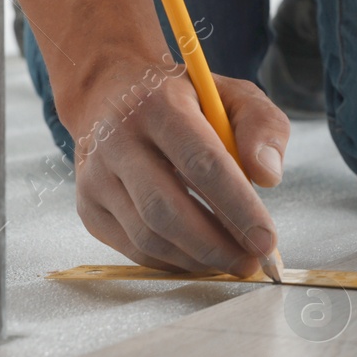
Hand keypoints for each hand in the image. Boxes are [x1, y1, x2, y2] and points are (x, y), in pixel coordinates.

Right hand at [62, 60, 287, 276]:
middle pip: (167, 210)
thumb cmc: (184, 99)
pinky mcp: (88, 206)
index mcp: (159, 106)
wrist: (111, 93)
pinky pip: (134, 248)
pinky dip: (174, 261)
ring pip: (149, 236)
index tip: (267, 239)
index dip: (238, 207)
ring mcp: (95, 176)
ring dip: (197, 258)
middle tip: (252, 262)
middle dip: (216, 246)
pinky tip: (200, 255)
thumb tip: (268, 177)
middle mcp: (118, 140)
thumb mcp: (233, 95)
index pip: (202, 163)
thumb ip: (263, 127)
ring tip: (232, 260)